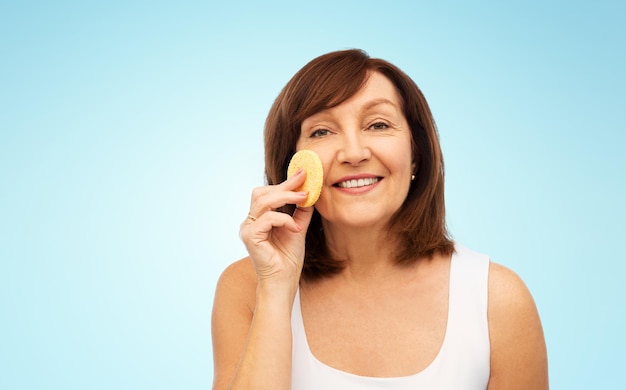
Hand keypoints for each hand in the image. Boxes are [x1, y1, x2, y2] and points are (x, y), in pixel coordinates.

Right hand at [239, 169, 313, 290]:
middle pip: (262, 193)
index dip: (285, 183)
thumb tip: (310, 192)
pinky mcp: (250, 236)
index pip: (269, 193)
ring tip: (304, 198)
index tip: (302, 173)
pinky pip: (267, 218)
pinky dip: (284, 219)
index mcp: (259, 218)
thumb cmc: (288, 259)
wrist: (284, 281)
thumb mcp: (297, 228)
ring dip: (286, 197)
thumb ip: (301, 212)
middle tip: (304, 181)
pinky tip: (295, 228)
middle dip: (285, 186)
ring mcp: (247, 228)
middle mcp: (250, 221)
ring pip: (263, 201)